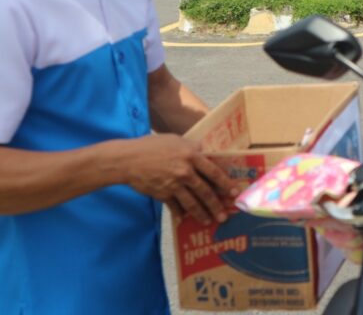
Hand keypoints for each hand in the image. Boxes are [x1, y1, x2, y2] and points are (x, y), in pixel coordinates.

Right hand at [121, 134, 237, 224]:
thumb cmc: (151, 146)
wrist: (128, 159)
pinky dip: (180, 214)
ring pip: (192, 203)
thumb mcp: (175, 140)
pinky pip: (175, 207)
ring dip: (202, 214)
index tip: (234, 193)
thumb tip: (205, 152)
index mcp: (191, 156)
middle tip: (224, 216)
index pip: (213, 172)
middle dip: (216, 205)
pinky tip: (184, 220)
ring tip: (209, 221)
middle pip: (205, 192)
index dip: (225, 184)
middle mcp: (185, 171)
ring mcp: (173, 185)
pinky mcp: (162, 194)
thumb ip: (191, 147)